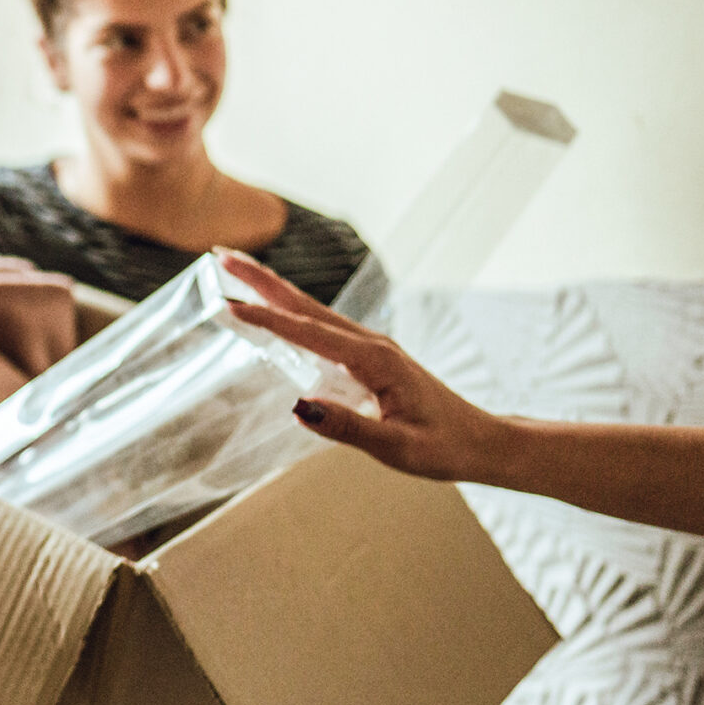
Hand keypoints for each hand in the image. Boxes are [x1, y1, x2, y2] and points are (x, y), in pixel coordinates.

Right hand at [217, 250, 513, 482]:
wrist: (483, 442)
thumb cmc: (443, 447)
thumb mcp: (397, 448)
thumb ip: (348, 428)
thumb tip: (297, 408)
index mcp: (374, 360)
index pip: (308, 333)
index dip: (266, 319)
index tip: (227, 305)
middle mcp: (371, 344)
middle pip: (305, 305)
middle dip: (261, 279)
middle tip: (220, 256)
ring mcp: (371, 347)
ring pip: (312, 311)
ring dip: (273, 289)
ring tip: (236, 272)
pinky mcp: (370, 357)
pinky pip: (321, 327)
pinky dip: (291, 311)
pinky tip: (277, 310)